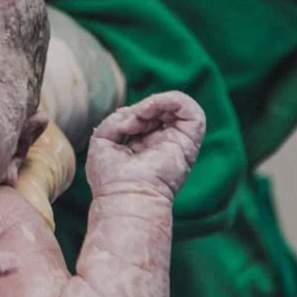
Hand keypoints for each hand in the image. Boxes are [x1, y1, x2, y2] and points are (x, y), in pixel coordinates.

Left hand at [86, 90, 205, 197]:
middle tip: (131, 122)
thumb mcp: (103, 140)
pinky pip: (194, 112)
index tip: (123, 126)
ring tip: (142, 113)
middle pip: (162, 109)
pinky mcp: (189, 144)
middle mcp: (164, 144)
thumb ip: (117, 119)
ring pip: (179, 106)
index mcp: (145, 145)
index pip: (146, 115)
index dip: (134, 112)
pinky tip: (152, 108)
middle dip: (144, 107)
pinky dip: (173, 100)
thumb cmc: (110, 177)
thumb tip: (135, 114)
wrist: (125, 196)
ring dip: (157, 102)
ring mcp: (178, 143)